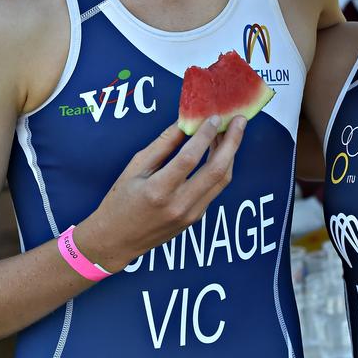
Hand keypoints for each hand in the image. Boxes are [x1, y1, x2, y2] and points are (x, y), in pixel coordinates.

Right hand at [74, 115, 246, 271]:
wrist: (117, 240)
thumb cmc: (120, 200)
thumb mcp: (135, 167)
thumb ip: (163, 144)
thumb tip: (186, 121)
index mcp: (158, 190)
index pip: (189, 158)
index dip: (205, 135)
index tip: (214, 116)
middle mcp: (178, 205)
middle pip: (216, 170)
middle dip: (232, 142)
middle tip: (240, 120)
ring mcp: (190, 215)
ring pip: (222, 181)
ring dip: (230, 154)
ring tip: (231, 132)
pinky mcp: (196, 218)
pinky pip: (214, 189)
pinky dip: (221, 167)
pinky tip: (219, 151)